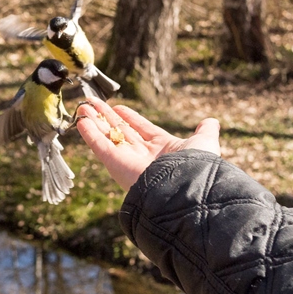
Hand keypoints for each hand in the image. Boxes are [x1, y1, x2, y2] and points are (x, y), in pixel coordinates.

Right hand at [76, 98, 220, 190]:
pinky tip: (81, 120)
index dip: (130, 118)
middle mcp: (144, 155)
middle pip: (121, 131)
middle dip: (106, 117)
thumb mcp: (205, 143)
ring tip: (82, 106)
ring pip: (107, 137)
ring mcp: (128, 160)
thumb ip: (205, 132)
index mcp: (163, 149)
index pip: (142, 129)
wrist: (185, 189)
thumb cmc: (197, 168)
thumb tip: (211, 121)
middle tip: (91, 103)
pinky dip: (89, 133)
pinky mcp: (115, 164)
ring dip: (94, 121)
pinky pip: (100, 146)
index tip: (118, 108)